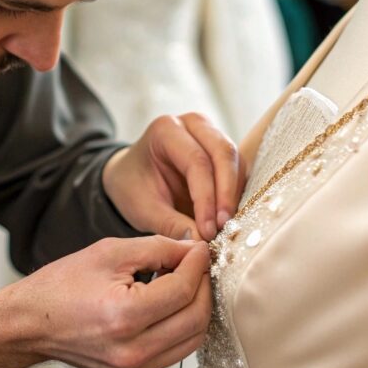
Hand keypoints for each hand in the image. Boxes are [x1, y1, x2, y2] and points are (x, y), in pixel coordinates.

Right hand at [0, 236, 210, 367]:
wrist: (29, 323)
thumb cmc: (61, 285)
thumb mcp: (110, 252)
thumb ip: (158, 248)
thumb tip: (194, 249)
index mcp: (124, 316)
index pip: (183, 290)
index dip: (197, 264)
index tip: (199, 248)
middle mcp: (133, 349)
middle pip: (197, 317)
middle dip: (204, 285)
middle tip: (196, 263)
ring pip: (194, 338)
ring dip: (198, 306)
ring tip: (185, 281)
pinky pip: (178, 350)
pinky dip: (184, 325)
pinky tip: (172, 303)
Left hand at [103, 113, 245, 240]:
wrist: (130, 177)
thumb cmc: (132, 188)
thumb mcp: (143, 209)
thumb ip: (171, 225)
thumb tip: (200, 243)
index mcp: (166, 130)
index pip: (196, 161)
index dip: (206, 198)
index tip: (208, 230)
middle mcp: (192, 124)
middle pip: (223, 153)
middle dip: (226, 193)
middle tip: (223, 227)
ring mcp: (210, 133)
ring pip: (236, 161)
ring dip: (233, 195)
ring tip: (225, 226)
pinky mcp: (221, 150)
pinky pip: (238, 170)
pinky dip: (235, 194)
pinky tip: (227, 217)